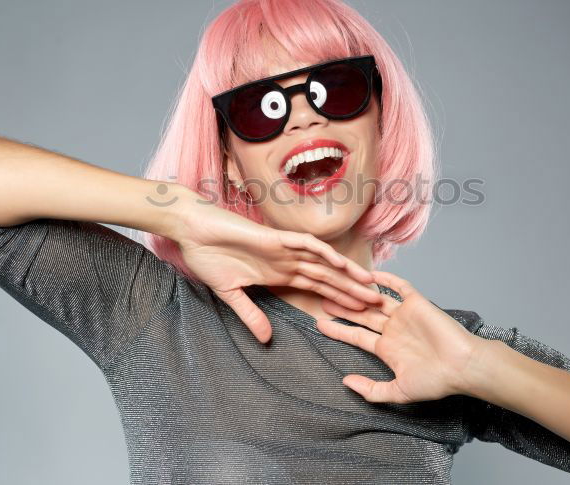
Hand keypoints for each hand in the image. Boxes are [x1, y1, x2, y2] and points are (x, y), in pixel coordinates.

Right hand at [169, 193, 379, 343]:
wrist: (192, 230)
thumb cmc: (209, 257)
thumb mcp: (231, 295)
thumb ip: (251, 315)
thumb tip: (266, 340)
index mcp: (280, 274)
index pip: (318, 289)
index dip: (339, 300)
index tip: (359, 315)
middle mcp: (287, 261)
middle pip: (328, 278)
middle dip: (352, 291)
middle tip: (377, 305)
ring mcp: (284, 248)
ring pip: (324, 262)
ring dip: (346, 273)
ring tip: (370, 285)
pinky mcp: (275, 237)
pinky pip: (305, 244)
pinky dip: (323, 252)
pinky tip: (340, 262)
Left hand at [314, 270, 484, 403]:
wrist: (462, 366)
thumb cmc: (435, 381)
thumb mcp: (397, 392)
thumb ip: (371, 389)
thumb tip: (345, 382)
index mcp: (387, 348)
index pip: (357, 336)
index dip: (338, 330)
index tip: (319, 324)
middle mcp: (393, 329)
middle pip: (362, 315)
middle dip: (342, 307)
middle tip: (321, 298)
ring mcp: (405, 315)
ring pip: (375, 299)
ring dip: (357, 292)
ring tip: (337, 283)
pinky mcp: (417, 303)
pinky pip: (399, 286)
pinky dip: (385, 278)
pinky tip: (367, 274)